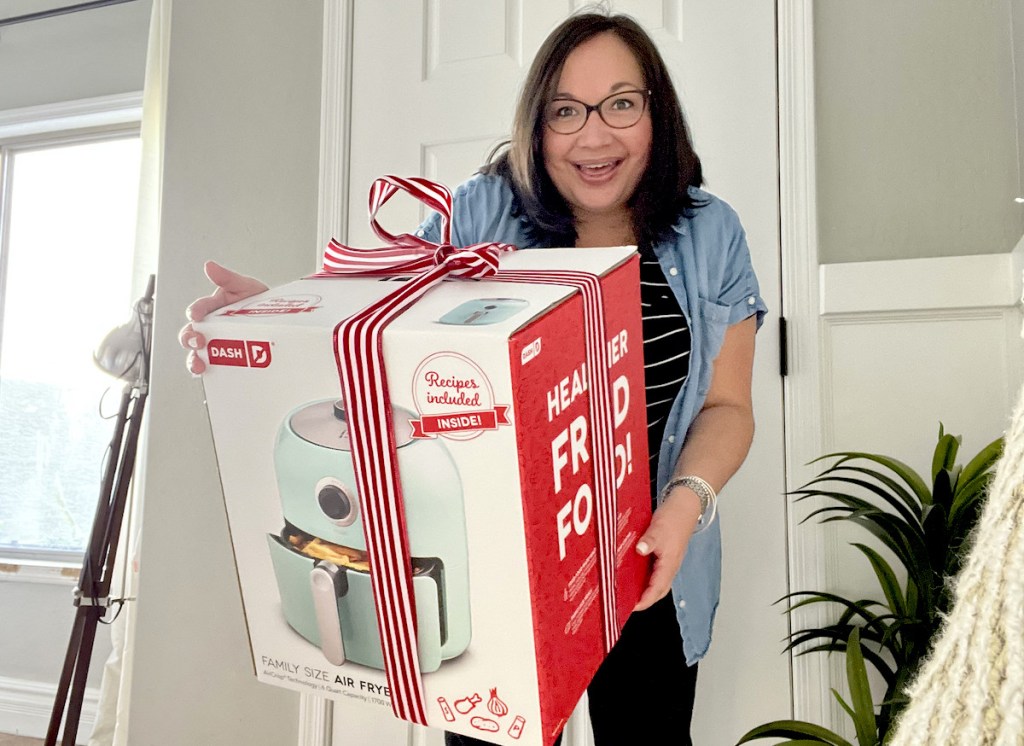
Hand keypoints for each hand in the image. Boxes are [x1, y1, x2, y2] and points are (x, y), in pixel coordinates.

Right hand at [178, 260, 268, 373]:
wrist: (277, 319)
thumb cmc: (255, 301)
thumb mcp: (244, 286)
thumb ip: (227, 278)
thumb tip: (210, 266)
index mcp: (211, 309)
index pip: (198, 309)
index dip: (195, 312)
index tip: (196, 315)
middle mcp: (210, 327)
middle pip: (190, 334)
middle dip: (188, 338)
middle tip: (197, 340)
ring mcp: (217, 344)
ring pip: (196, 353)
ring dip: (193, 359)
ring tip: (199, 363)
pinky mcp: (226, 359)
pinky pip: (214, 368)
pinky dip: (209, 372)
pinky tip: (211, 374)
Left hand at [632, 487, 701, 610]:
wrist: (686, 505)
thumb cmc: (675, 517)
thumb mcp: (658, 528)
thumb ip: (648, 540)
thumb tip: (640, 550)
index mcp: (670, 563)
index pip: (657, 588)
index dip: (645, 600)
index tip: (633, 607)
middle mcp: (671, 565)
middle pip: (659, 590)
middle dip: (646, 600)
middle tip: (629, 604)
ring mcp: (669, 560)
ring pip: (658, 581)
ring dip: (646, 589)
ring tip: (630, 592)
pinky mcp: (666, 554)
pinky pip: (656, 571)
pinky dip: (647, 577)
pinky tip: (635, 573)